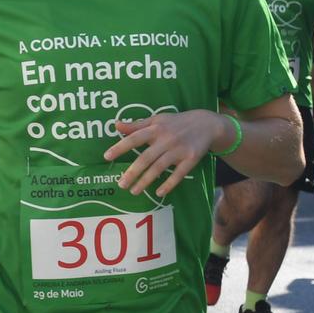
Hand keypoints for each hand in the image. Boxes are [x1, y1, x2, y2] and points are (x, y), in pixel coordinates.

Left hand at [106, 109, 225, 196]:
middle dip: (132, 172)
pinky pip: (178, 174)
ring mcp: (179, 150)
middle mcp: (166, 140)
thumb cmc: (176, 123)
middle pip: (146, 158)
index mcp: (155, 129)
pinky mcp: (191, 159)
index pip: (134, 139)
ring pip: (159, 168)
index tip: (106, 157)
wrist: (207, 124)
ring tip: (134, 191)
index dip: (120, 147)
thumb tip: (116, 125)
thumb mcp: (157, 119)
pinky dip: (169, 184)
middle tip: (121, 184)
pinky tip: (158, 193)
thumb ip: (136, 125)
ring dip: (146, 181)